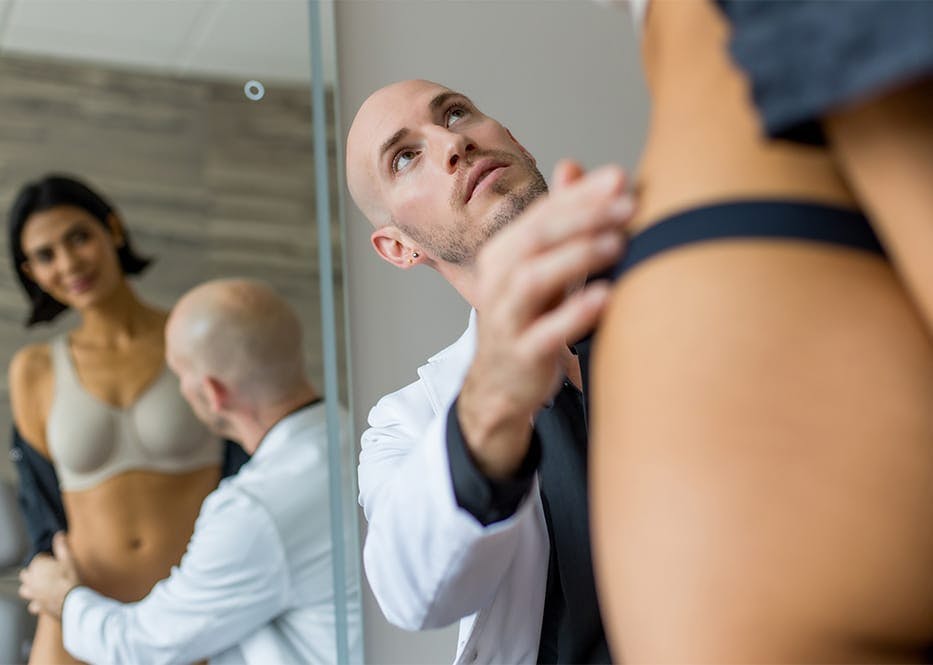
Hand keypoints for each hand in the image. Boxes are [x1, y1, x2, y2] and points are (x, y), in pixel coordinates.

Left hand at [19, 532, 80, 618]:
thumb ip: (62, 546)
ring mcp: (33, 594)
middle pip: (26, 574)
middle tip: (48, 572)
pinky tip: (45, 600)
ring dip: (30, 587)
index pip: (37, 559)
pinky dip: (37, 602)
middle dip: (34, 572)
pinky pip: (33, 604)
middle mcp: (31, 581)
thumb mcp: (69, 558)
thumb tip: (59, 534)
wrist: (73, 601)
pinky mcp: (38, 606)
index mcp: (37, 567)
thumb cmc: (70, 578)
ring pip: (24, 590)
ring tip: (42, 586)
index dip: (47, 559)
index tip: (55, 560)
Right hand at [459, 161, 631, 477]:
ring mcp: (506, 318)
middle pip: (536, 238)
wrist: (501, 384)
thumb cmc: (530, 318)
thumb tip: (572, 165)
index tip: (620, 177)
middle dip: (583, 216)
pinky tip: (605, 297)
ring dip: (576, 257)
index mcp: (504, 253)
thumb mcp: (542, 267)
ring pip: (534, 279)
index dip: (579, 194)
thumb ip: (557, 220)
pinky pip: (545, 332)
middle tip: (629, 204)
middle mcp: (499, 280)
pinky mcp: (520, 354)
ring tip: (618, 242)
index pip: (542, 213)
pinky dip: (573, 313)